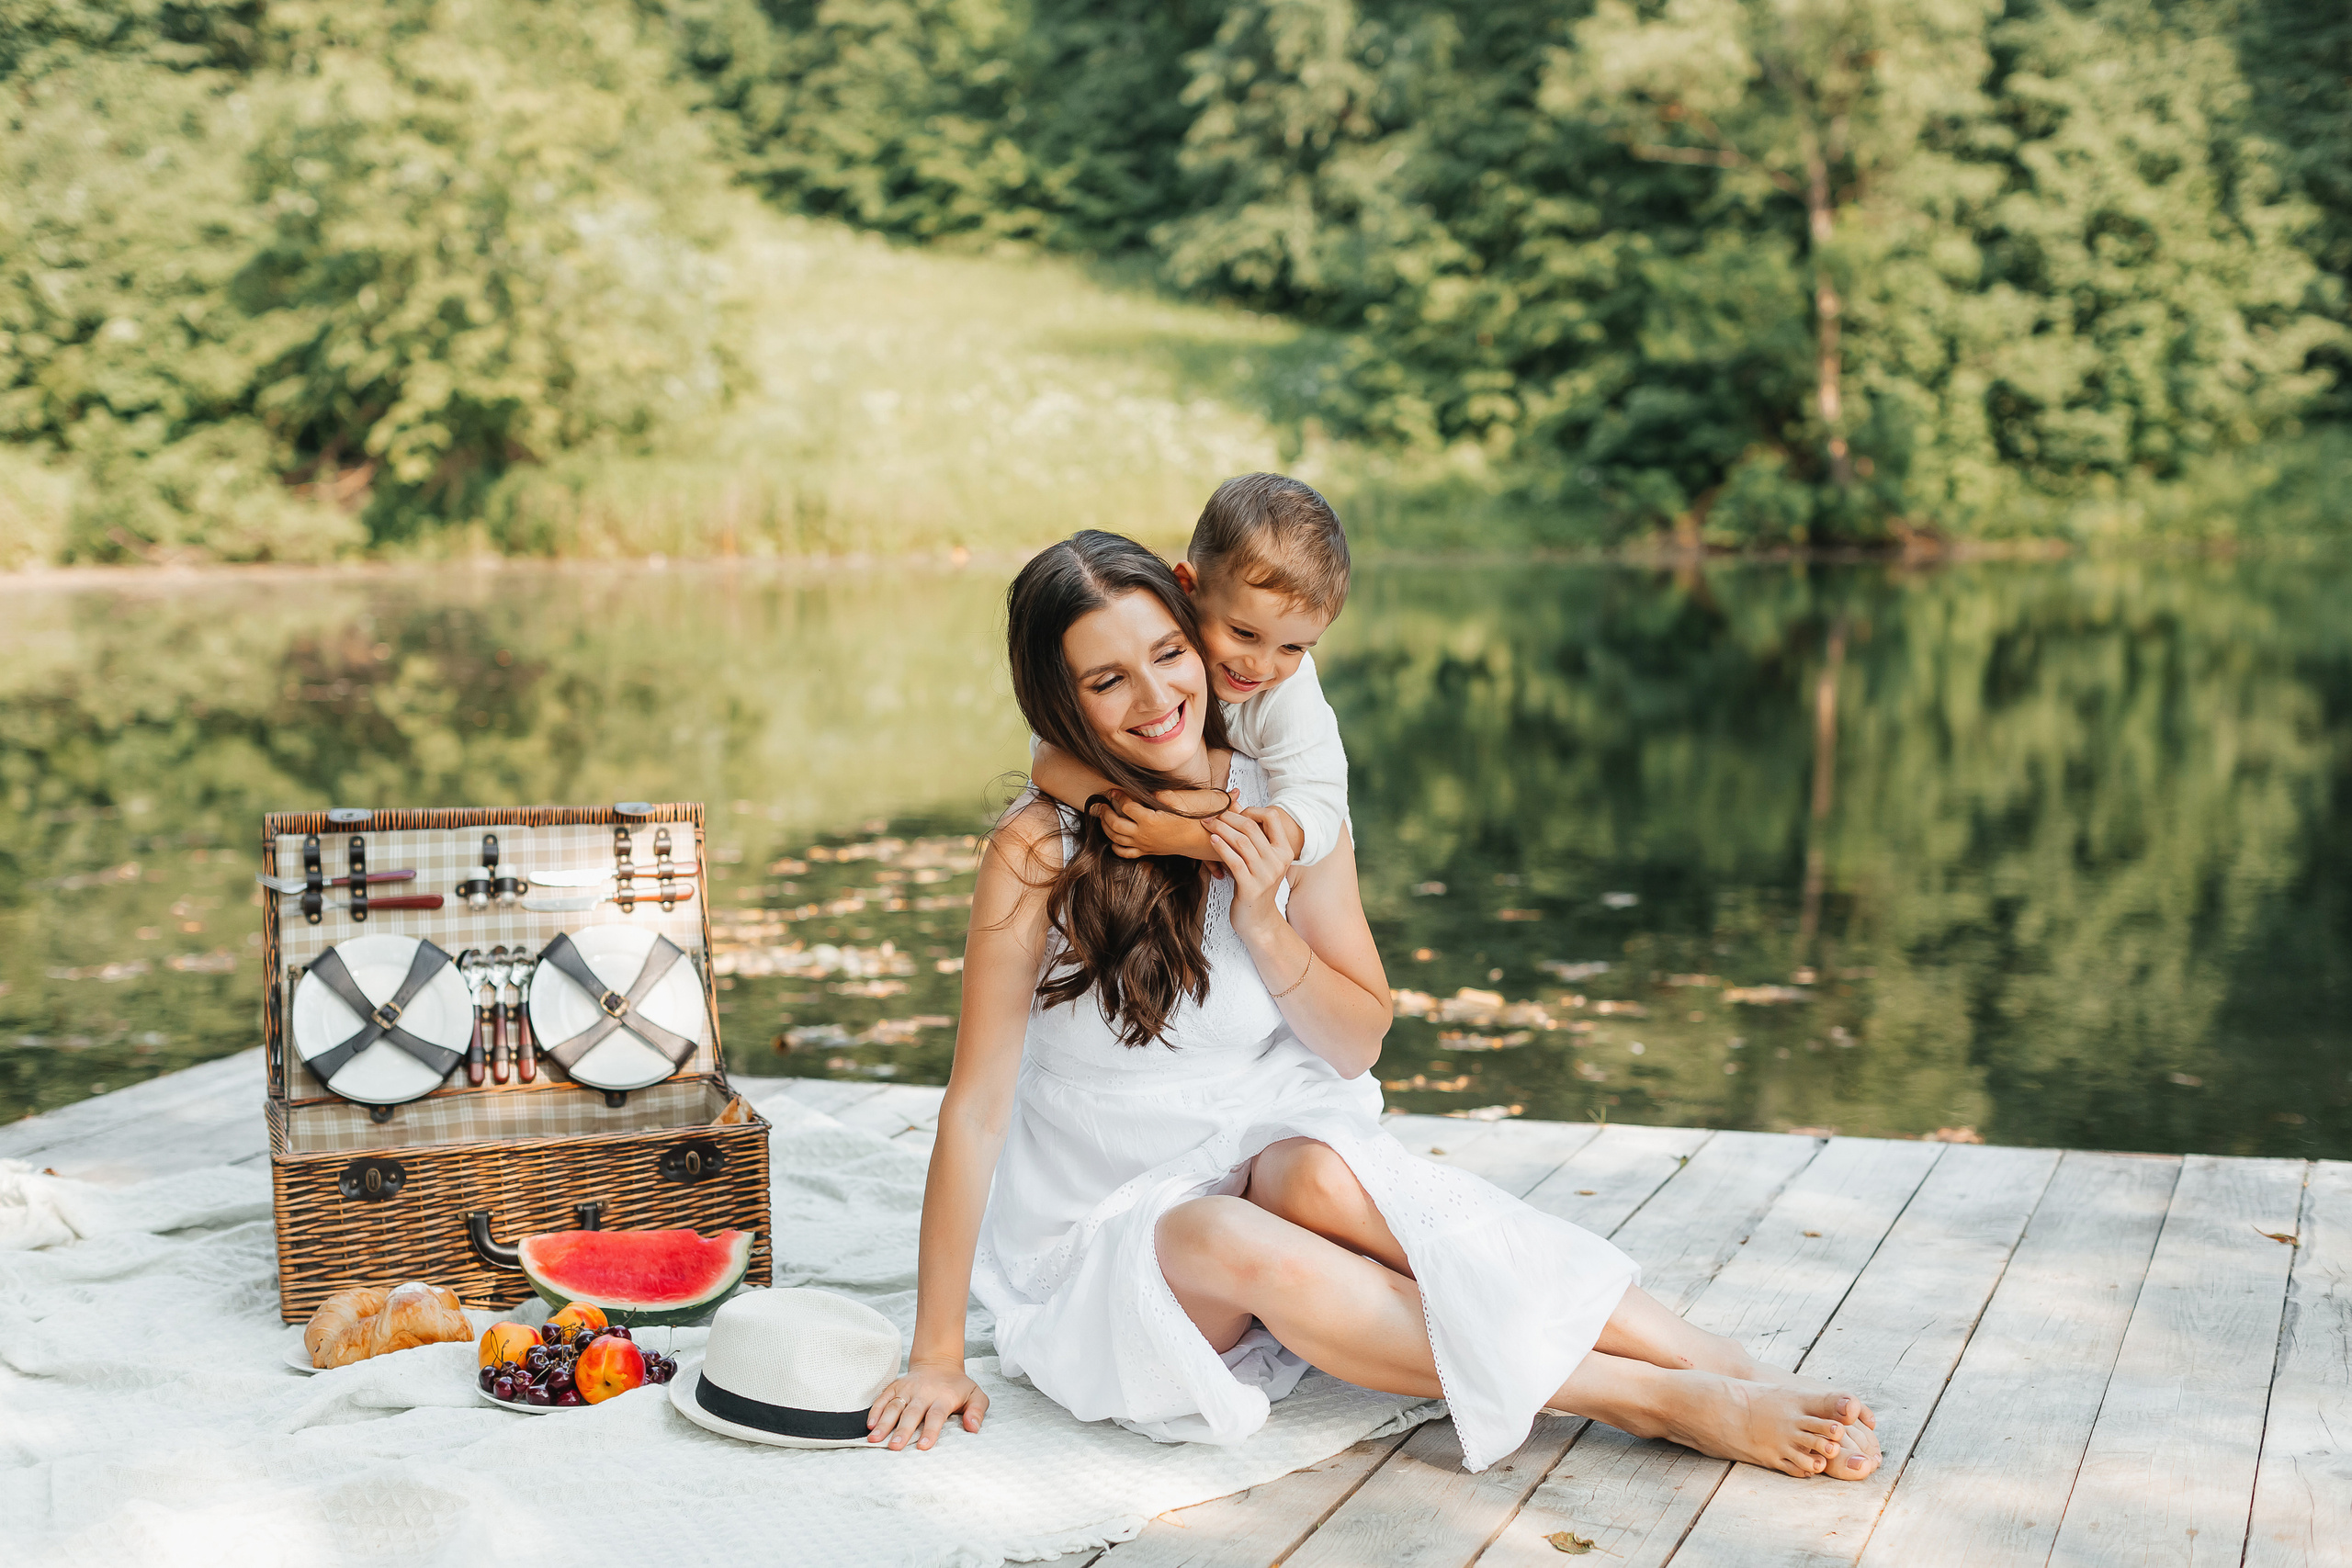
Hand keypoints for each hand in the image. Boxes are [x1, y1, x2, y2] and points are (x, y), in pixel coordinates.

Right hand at [866, 1358, 987, 1449]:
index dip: (930, 1431)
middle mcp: (924, 1392)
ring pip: (894, 1406)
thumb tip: (973, 1428)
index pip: (936, 1415)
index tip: (923, 1446)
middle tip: (894, 1446)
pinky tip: (870, 1425)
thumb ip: (977, 1411)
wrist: (939, 1363)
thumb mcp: (976, 1395)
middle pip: (912, 1413)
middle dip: (903, 1430)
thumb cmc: (958, 1386)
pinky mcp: (896, 1386)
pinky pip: (883, 1398)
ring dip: (884, 1423)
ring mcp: (908, 1388)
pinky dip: (875, 1410)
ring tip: (874, 1439)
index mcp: (944, 1397)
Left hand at [1090, 789, 1224, 861]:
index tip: (1114, 791)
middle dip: (1105, 812)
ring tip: (1102, 817)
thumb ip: (1162, 795)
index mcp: (1150, 821)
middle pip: (1115, 824)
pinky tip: (1112, 838)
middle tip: (1102, 804)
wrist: (1196, 840)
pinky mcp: (1146, 851)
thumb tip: (1148, 790)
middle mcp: (1143, 835)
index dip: (1118, 797)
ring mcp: (1143, 845)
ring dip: (1106, 827)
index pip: (1127, 807)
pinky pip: (1125, 853)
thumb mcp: (1177, 804)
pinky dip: (1115, 846)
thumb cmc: (1188, 822)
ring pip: (1116, 838)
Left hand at [1204, 807, 1292, 937]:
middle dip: (1228, 817)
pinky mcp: (1251, 887)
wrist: (1258, 920)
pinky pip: (1234, 861)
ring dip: (1221, 829)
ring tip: (1207, 824)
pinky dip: (1221, 847)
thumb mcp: (1258, 858)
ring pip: (1241, 842)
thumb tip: (1234, 802)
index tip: (1234, 814)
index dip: (1251, 810)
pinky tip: (1212, 840)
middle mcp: (1278, 861)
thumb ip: (1250, 833)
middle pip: (1252, 827)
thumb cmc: (1255, 885)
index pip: (1272, 817)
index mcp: (1284, 851)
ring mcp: (1266, 875)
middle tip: (1212, 815)